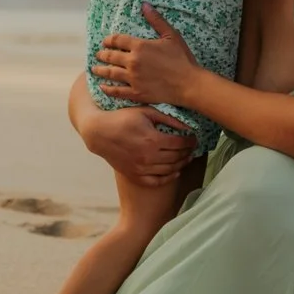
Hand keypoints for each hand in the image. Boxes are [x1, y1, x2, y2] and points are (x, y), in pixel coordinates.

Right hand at [85, 104, 199, 186]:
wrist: (99, 133)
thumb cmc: (122, 119)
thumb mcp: (145, 112)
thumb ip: (168, 118)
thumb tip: (187, 126)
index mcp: (152, 140)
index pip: (180, 144)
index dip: (190, 141)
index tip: (194, 138)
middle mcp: (148, 157)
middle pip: (177, 157)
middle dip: (188, 152)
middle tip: (192, 147)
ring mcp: (141, 168)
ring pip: (170, 170)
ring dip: (181, 164)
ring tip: (186, 158)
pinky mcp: (134, 175)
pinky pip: (156, 181)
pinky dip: (169, 178)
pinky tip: (175, 172)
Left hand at [94, 7, 205, 111]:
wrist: (189, 84)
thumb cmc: (182, 59)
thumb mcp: (171, 36)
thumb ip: (156, 20)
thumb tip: (144, 5)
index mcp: (140, 46)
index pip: (118, 40)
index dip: (109, 40)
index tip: (105, 41)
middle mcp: (133, 61)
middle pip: (111, 56)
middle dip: (102, 54)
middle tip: (98, 55)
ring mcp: (133, 78)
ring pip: (111, 73)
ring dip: (100, 70)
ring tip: (94, 69)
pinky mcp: (136, 93)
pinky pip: (117, 91)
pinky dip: (108, 88)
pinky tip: (102, 87)